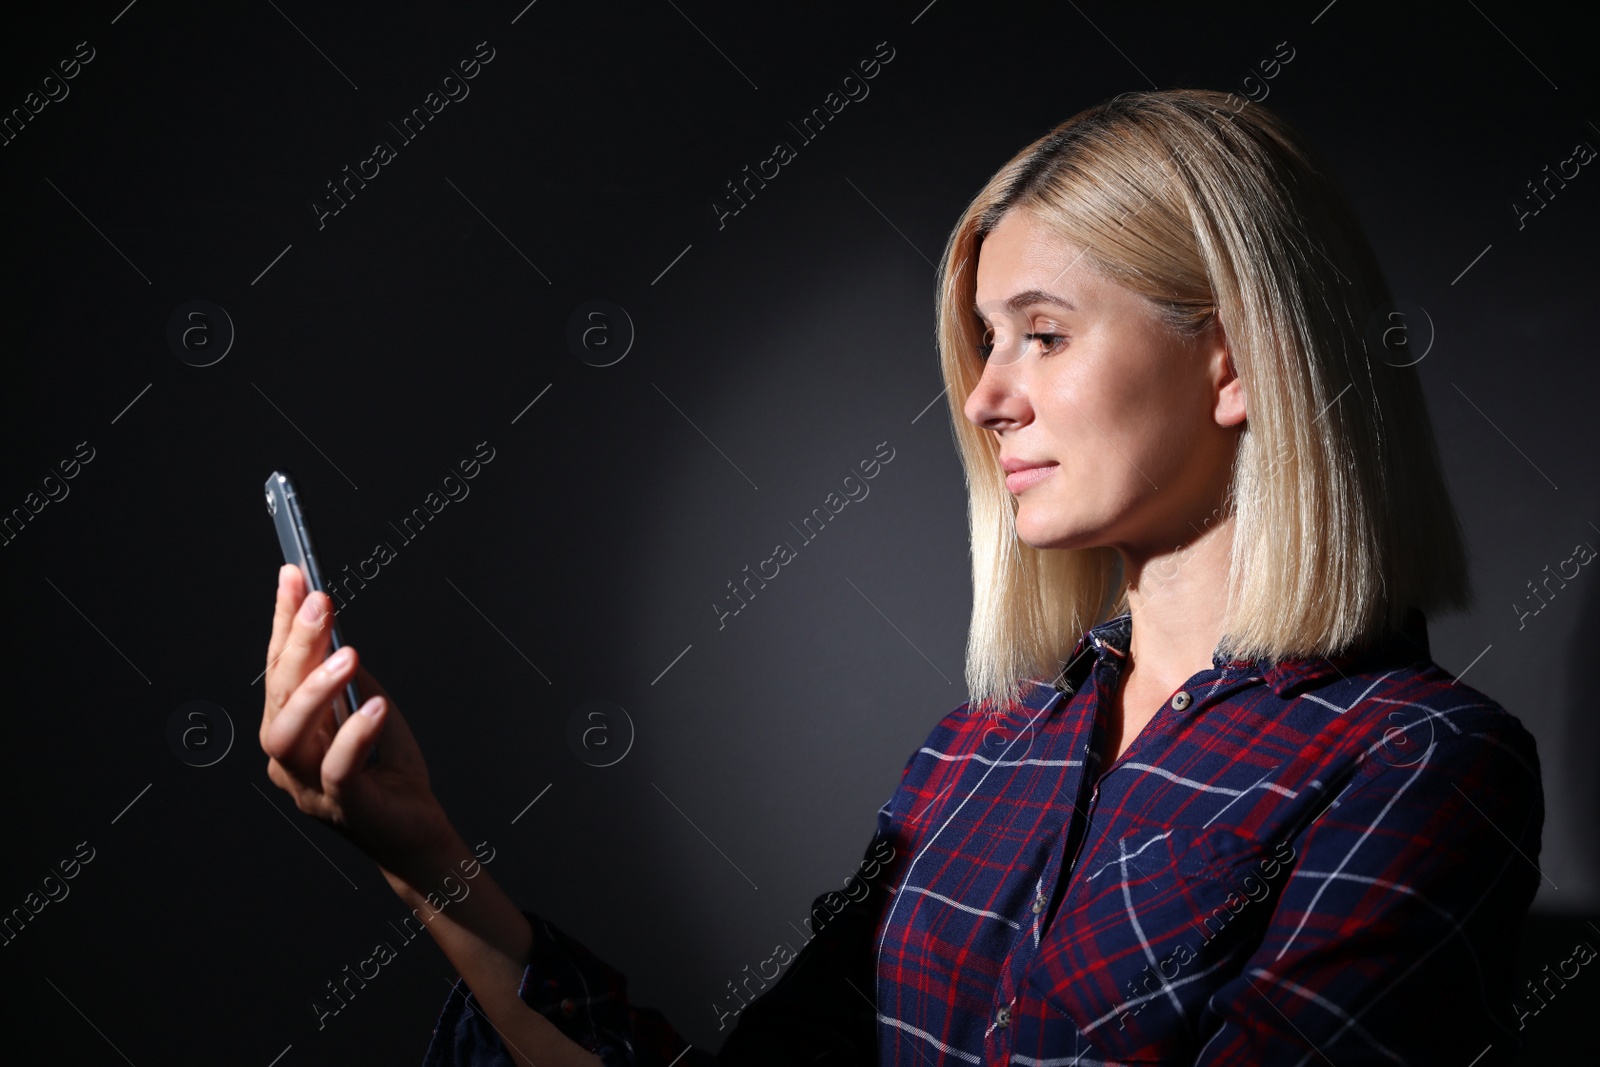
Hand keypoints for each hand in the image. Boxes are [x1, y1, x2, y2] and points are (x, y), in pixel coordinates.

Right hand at [259, 564, 455, 879]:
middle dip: (296, 642)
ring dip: (315, 687)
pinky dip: (354, 735)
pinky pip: (337, 768)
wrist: (415, 833)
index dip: (282, 620)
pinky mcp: (343, 805)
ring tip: (346, 654)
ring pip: (289, 733)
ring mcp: (308, 785)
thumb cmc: (389, 771)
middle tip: (320, 601)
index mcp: (291, 728)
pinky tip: (375, 706)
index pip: (278, 666)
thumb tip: (334, 630)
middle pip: (278, 693)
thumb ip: (349, 677)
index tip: (293, 574)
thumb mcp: (369, 708)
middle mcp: (288, 756)